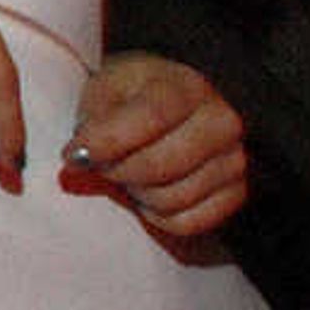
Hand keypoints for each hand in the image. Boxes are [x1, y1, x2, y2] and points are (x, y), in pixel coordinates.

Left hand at [65, 54, 250, 238]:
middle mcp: (221, 121)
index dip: (106, 143)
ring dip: (136, 193)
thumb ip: (90, 124)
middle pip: (158, 167)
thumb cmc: (128, 97)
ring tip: (128, 172)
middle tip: (102, 164)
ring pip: (170, 199)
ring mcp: (235, 160)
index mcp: (187, 86)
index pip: (150, 119)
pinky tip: (149, 191)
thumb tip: (78, 163)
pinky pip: (186, 222)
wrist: (170, 107)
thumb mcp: (102, 91)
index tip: (74, 154)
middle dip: (117, 171)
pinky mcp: (236, 193)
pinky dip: (157, 215)